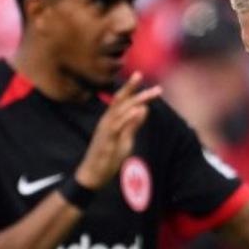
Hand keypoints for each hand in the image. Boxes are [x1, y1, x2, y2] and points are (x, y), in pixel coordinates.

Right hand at [74, 72, 161, 188]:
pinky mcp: (106, 140)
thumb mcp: (125, 139)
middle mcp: (107, 120)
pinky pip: (118, 126)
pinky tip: (139, 110)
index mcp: (111, 119)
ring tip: (150, 94)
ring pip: (121, 110)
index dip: (131, 87)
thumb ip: (133, 124)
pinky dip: (129, 117)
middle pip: (121, 101)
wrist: (93, 174)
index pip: (121, 99)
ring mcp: (106, 129)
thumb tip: (143, 108)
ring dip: (137, 101)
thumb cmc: (108, 156)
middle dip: (136, 90)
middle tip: (155, 87)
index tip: (140, 75)